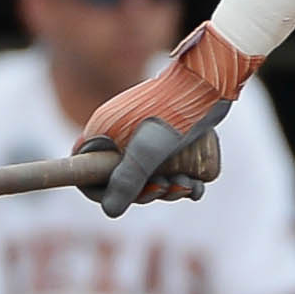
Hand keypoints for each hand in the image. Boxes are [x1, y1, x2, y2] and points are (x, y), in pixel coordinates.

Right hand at [77, 23, 254, 216]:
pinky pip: (166, 171)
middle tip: (166, 188)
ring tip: (188, 184)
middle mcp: (118, 136)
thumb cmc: (176, 110)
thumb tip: (110, 211)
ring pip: (147, 178)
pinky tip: (197, 186)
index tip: (128, 197)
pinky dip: (181, 183)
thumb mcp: (149, 149)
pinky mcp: (166, 140)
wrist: (210, 82)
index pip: (84, 170)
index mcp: (103, 132)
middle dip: (146, 192)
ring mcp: (143, 138)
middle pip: (120, 181)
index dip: (102, 191)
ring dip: (169, 189)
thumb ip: (128, 180)